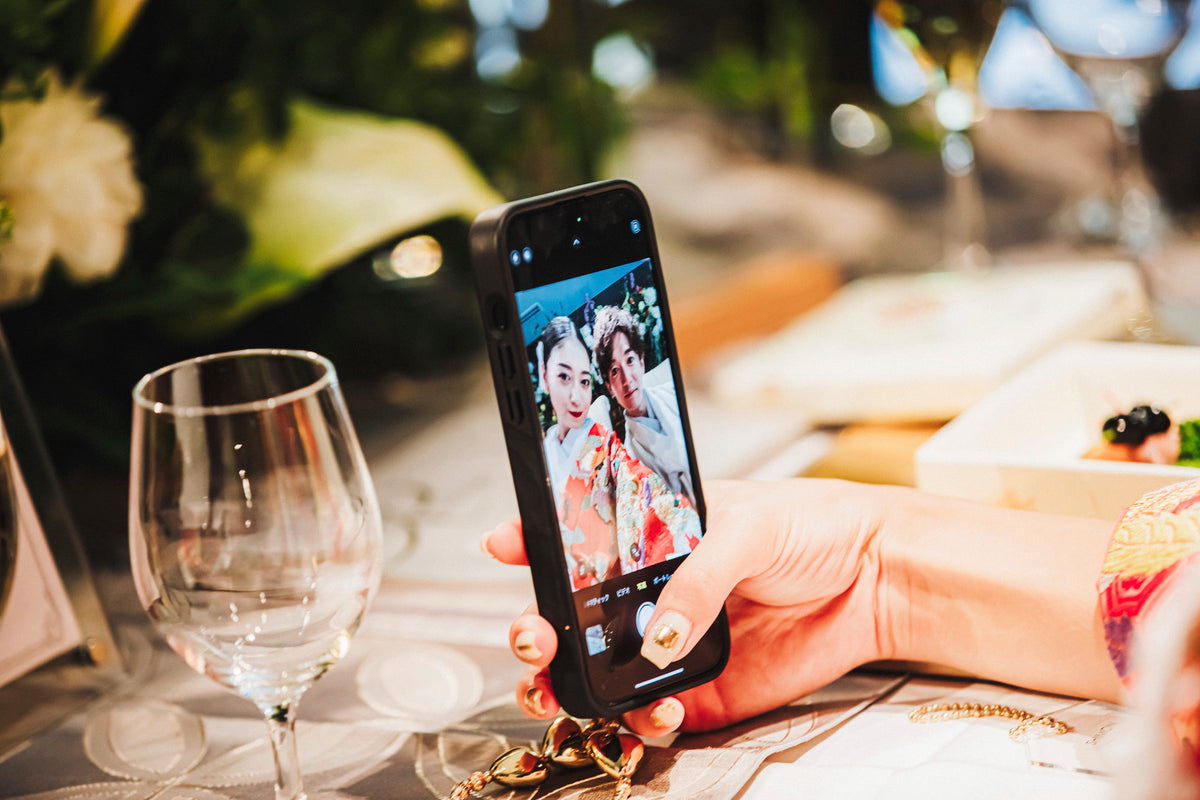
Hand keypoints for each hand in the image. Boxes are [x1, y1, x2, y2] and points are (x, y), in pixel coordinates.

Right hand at [482, 478, 893, 735]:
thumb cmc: (811, 526)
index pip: (576, 534)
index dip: (531, 539)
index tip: (502, 544)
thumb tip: (660, 631)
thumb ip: (696, 576)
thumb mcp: (746, 527)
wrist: (873, 580)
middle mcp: (651, 589)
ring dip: (567, 686)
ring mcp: (671, 642)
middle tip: (535, 636)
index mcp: (652, 533)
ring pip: (596, 672)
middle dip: (534, 628)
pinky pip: (650, 713)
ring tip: (565, 689)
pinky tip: (655, 707)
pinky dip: (638, 720)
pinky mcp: (700, 689)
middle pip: (569, 615)